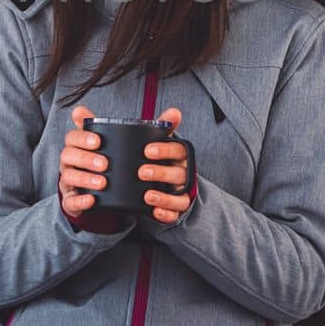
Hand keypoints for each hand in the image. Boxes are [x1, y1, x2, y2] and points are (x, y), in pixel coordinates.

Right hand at [59, 105, 109, 219]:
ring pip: (69, 177)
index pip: (71, 138)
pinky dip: (80, 201)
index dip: (83, 138)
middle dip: (86, 159)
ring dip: (85, 179)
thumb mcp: (96, 145)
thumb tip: (78, 108)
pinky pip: (71, 201)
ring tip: (102, 183)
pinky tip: (91, 200)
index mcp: (74, 147)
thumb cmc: (95, 163)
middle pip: (68, 156)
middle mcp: (67, 163)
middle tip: (105, 164)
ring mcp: (67, 182)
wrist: (91, 192)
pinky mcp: (70, 200)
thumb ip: (92, 126)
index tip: (98, 141)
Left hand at [141, 107, 193, 223]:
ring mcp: (181, 193)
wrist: (165, 184)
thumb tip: (175, 111)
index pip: (178, 150)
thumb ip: (164, 128)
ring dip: (164, 197)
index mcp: (180, 156)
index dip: (165, 150)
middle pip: (178, 174)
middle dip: (161, 173)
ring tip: (147, 195)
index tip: (147, 150)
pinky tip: (155, 212)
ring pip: (179, 196)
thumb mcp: (161, 143)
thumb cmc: (161, 160)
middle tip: (142, 172)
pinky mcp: (176, 209)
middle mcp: (183, 174)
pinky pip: (175, 214)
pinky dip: (166, 214)